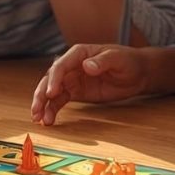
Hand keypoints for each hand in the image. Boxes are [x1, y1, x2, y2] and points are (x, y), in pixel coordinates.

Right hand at [31, 44, 149, 124]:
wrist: (137, 73)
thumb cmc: (128, 61)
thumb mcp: (118, 59)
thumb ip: (102, 62)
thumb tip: (86, 66)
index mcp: (79, 54)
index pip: (61, 65)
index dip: (54, 79)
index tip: (51, 93)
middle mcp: (71, 66)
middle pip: (50, 79)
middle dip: (41, 94)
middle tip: (36, 110)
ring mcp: (72, 80)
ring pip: (51, 92)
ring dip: (43, 105)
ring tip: (39, 119)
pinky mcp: (75, 92)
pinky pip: (59, 101)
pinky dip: (52, 109)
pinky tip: (48, 120)